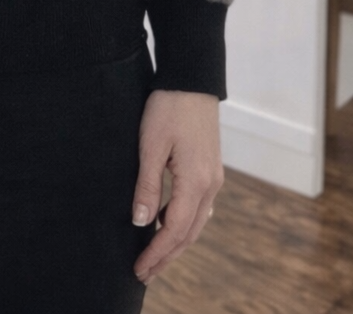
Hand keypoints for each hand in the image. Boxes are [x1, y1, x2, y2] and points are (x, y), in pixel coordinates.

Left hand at [131, 89, 222, 285]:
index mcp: (196, 182)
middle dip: (166, 256)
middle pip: (189, 233)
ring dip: (175, 242)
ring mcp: (214, 177)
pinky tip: (168, 224)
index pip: (175, 230)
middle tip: (144, 273)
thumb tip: (142, 222)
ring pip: (196, 223)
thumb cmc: (169, 107)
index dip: (156, 253)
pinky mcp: (210, 168)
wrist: (192, 79)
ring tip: (154, 256)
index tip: (139, 269)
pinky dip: (184, 223)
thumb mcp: (151, 145)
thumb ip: (148, 186)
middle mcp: (211, 185)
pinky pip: (199, 207)